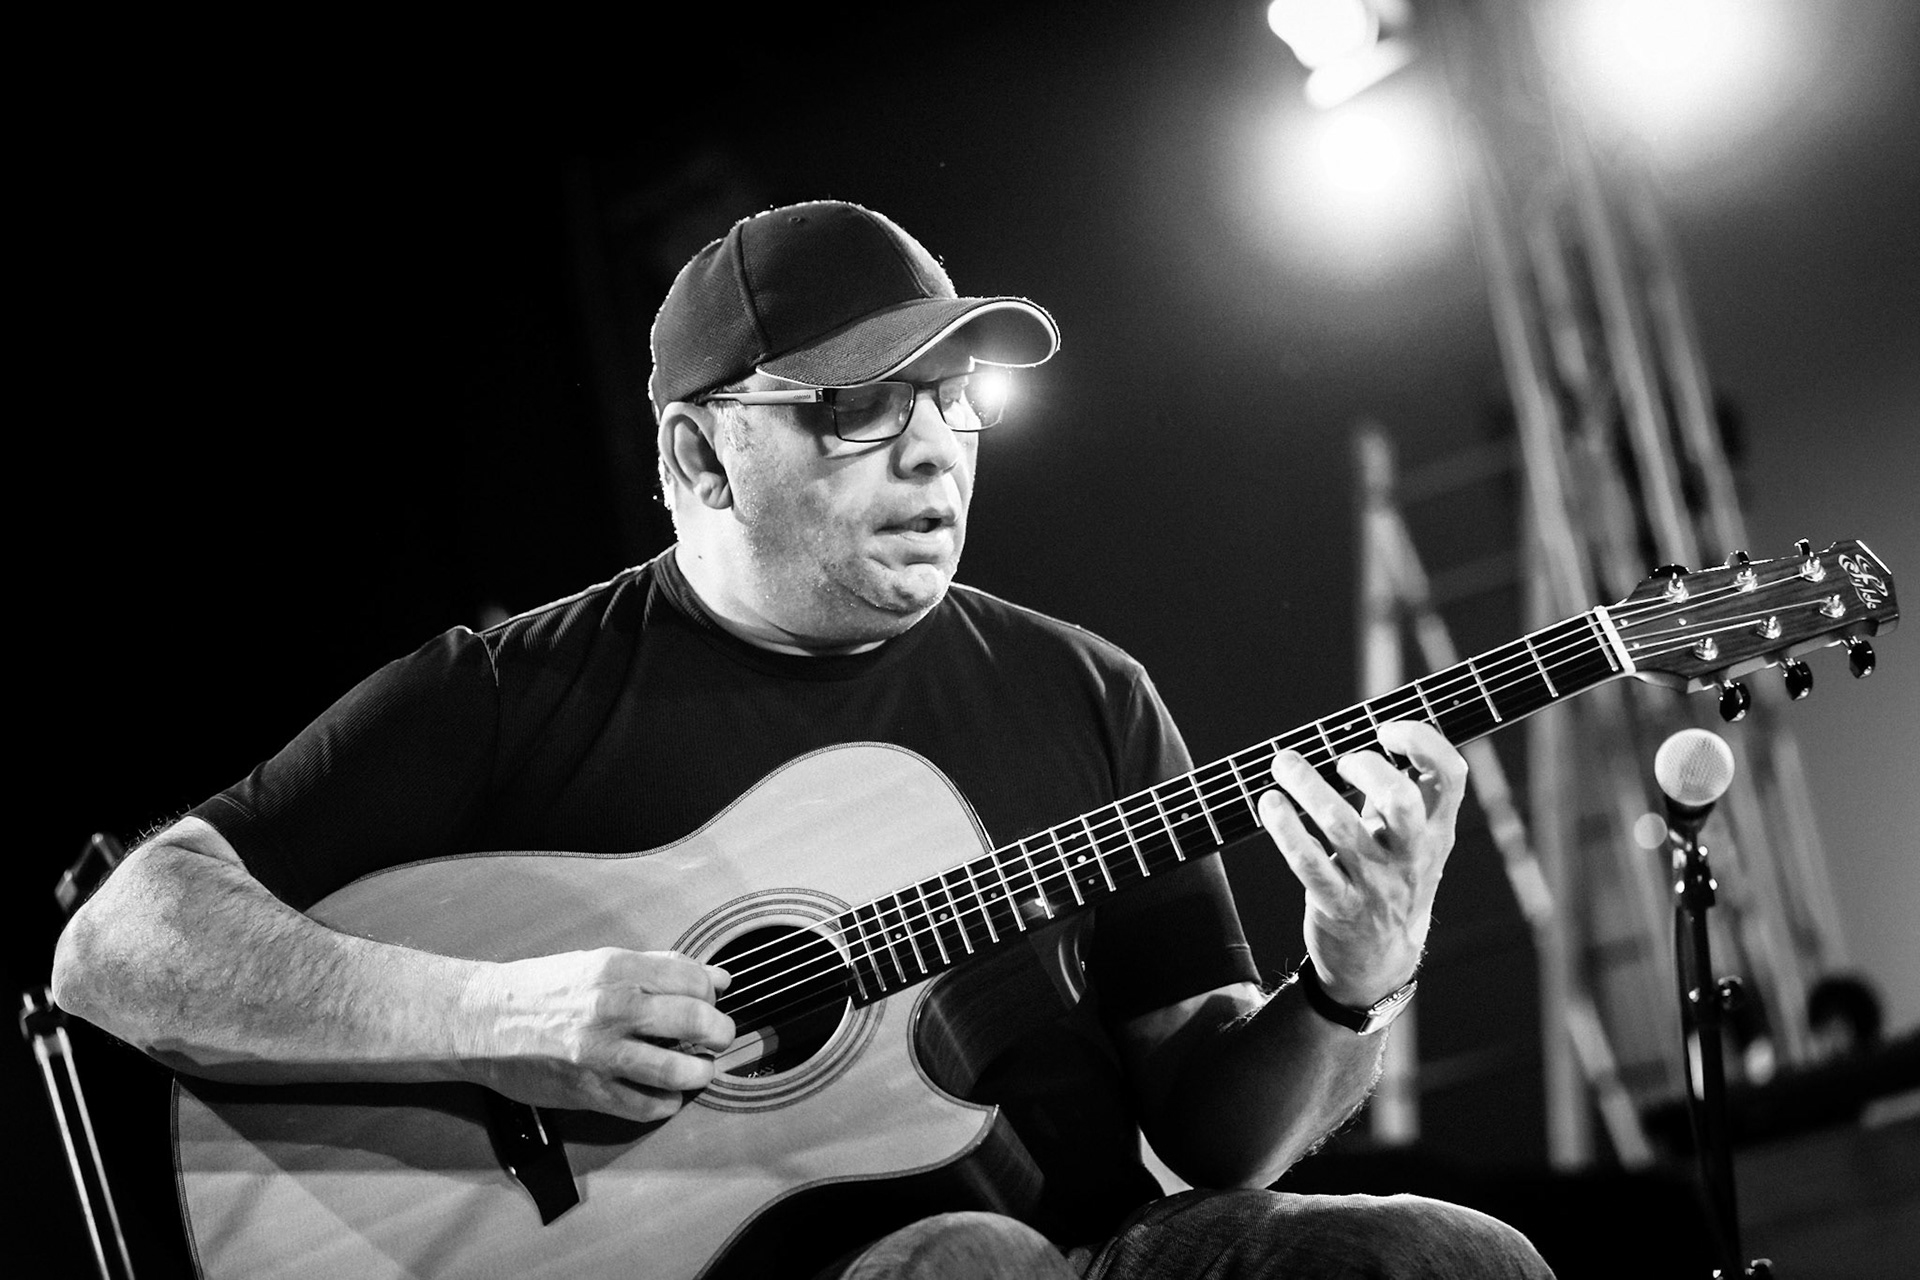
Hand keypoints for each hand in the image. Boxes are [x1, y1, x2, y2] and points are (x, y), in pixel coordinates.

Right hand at [460, 948, 733, 1121]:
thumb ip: (659, 969)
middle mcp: (613, 1008)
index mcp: (618, 969)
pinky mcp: (588, 1090)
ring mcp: (601, 1053)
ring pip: (677, 1070)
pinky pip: (644, 1105)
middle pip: (695, 1021)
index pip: (692, 980)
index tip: (712, 1000)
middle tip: (719, 1037)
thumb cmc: (540, 989)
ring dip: (700, 1073)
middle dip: (719, 1032)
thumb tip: (716, 978)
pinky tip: (666, 1096)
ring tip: (699, 1070)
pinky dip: (666, 1104)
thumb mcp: (598, 963)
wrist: (481, 1021)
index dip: (711, 993)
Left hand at [1257, 720, 1466, 1006]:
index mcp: (1437, 830)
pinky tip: (1270, 804)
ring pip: (1342, 828)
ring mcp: (1375, 883)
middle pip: (1401, 802)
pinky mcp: (1338, 906)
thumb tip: (1372, 728)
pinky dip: (1285, 829)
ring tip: (1285, 765)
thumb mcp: (1413, 838)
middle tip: (1341, 760)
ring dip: (1308, 787)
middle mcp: (1411, 855)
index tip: (1387, 728)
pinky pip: (1309, 864)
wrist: (1381, 959)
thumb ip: (1404, 789)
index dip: (1423, 742)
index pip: (1450, 777)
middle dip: (1365, 768)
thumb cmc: (1392, 877)